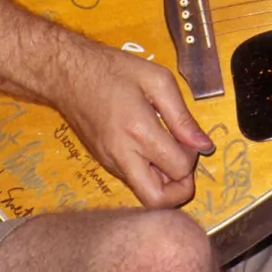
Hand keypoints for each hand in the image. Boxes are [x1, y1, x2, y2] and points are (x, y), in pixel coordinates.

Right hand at [50, 41, 214, 208]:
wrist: (67, 75)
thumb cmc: (113, 71)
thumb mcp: (157, 81)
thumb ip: (182, 116)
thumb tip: (204, 145)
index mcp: (139, 132)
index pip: (178, 169)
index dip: (192, 157)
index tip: (189, 138)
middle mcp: (122, 155)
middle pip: (157, 200)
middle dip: (180, 189)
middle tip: (183, 161)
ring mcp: (110, 163)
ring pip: (144, 194)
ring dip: (164, 181)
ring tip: (166, 149)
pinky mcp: (104, 163)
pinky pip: (133, 180)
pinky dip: (149, 173)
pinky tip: (151, 147)